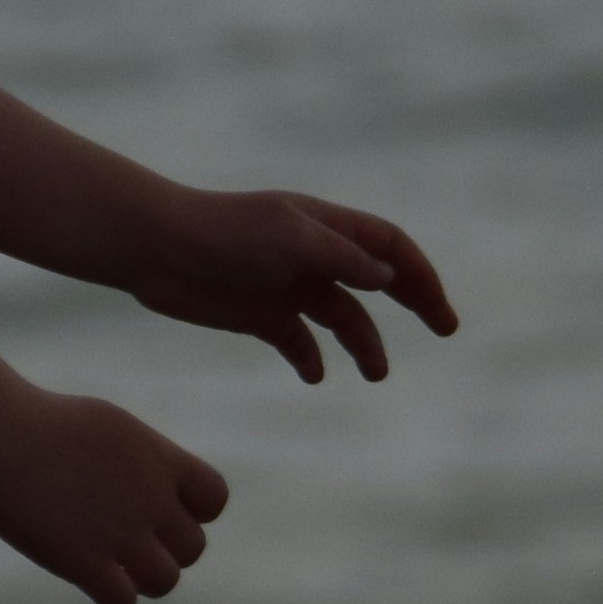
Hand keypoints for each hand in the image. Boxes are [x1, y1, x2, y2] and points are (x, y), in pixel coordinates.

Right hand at [0, 389, 230, 603]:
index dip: (192, 512)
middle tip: (124, 541)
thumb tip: (151, 485)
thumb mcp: (107, 427)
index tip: (157, 509)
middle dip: (164, 550)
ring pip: (166, 581)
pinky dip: (112, 600)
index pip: (214, 500)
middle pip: (193, 548)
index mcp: (160, 459)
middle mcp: (151, 499)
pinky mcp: (85, 563)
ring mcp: (121, 533)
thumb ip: (139, 459)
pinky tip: (89, 580)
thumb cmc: (41, 422)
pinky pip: (124, 603)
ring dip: (142, 579)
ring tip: (110, 565)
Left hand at [130, 187, 461, 383]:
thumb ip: (340, 257)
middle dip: (414, 302)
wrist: (156, 248)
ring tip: (377, 374)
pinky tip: (314, 376)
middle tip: (445, 329)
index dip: (421, 275)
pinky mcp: (258, 314)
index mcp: (325, 227)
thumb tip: (388, 276)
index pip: (389, 247)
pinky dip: (310, 359)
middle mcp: (313, 256)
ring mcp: (287, 286)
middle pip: (378, 280)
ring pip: (341, 317)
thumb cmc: (223, 233)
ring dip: (364, 344)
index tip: (441, 312)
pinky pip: (297, 342)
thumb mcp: (288, 239)